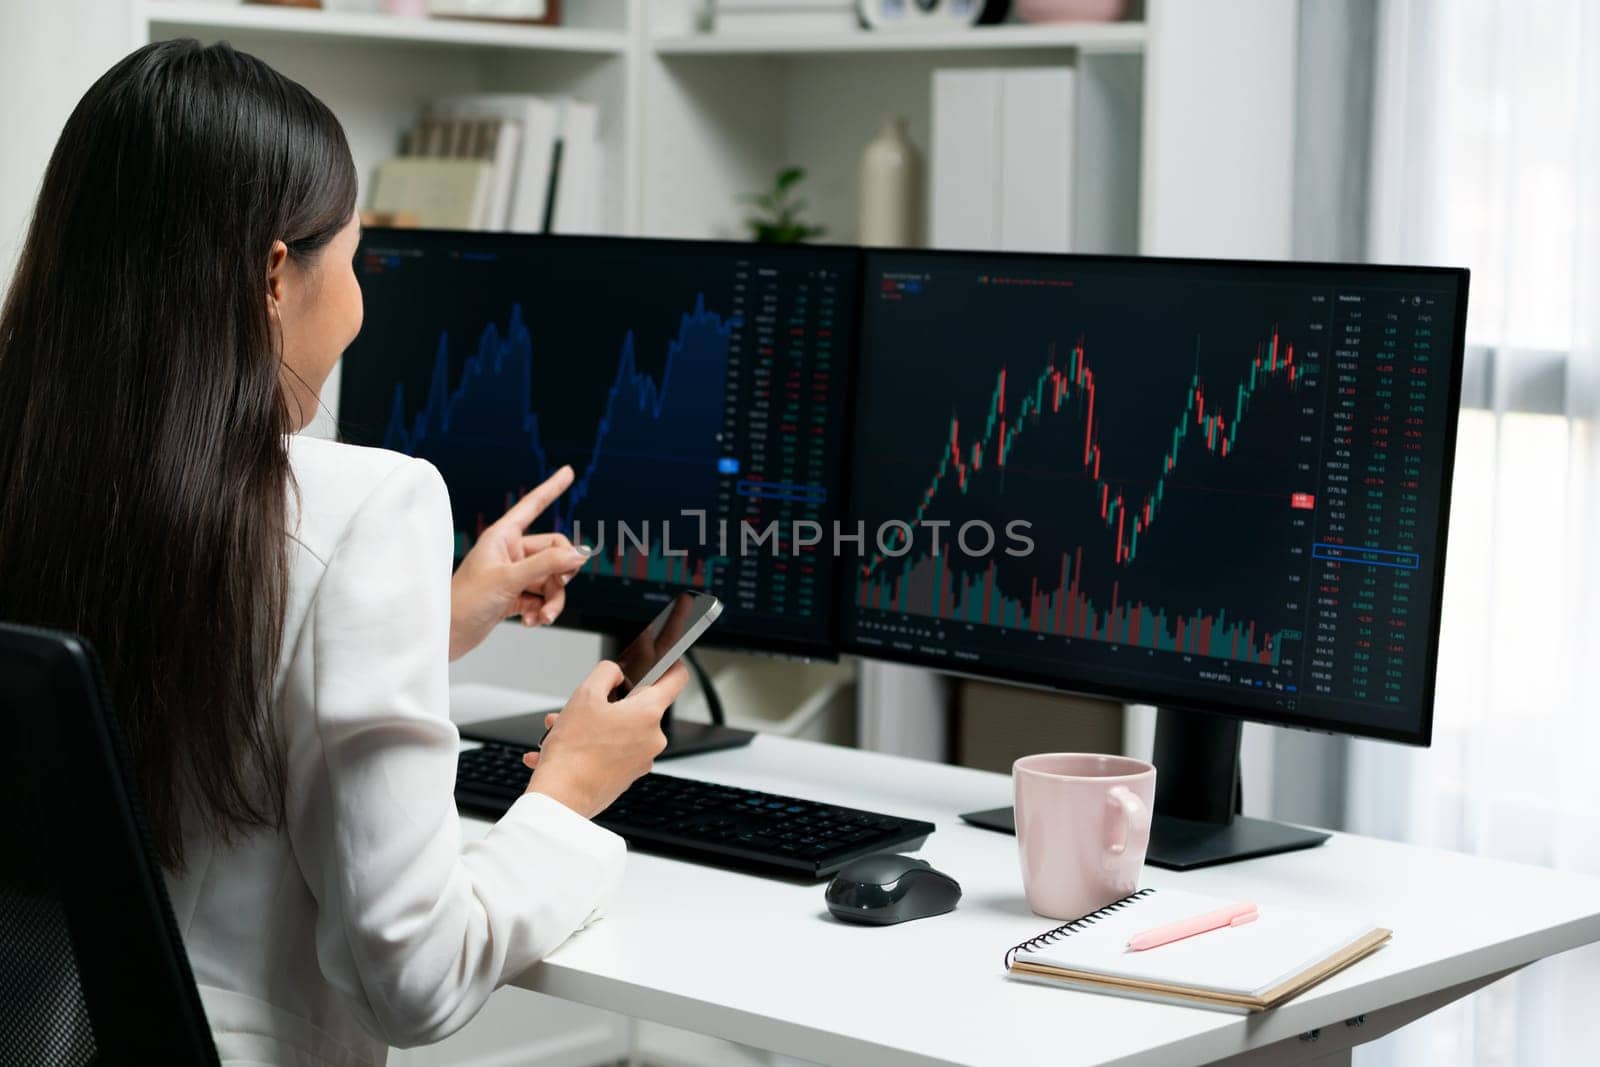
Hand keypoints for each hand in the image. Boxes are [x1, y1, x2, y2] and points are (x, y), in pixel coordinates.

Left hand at [449, 465, 590, 660]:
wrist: (446, 636)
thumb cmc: (464, 602)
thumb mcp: (509, 580)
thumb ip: (547, 564)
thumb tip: (579, 555)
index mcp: (502, 536)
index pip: (533, 505)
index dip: (552, 488)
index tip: (569, 472)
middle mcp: (510, 552)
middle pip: (554, 553)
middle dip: (560, 576)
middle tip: (559, 589)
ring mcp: (513, 575)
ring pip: (552, 580)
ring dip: (553, 600)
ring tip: (543, 618)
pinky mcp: (514, 596)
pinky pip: (542, 597)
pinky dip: (541, 610)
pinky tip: (531, 622)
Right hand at [522, 660, 689, 818]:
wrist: (561, 797)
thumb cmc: (573, 752)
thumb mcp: (584, 695)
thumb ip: (606, 672)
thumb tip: (615, 673)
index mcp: (649, 713)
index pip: (676, 679)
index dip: (671, 665)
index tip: (666, 662)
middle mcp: (652, 738)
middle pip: (638, 707)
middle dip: (609, 702)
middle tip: (583, 706)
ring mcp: (641, 760)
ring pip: (620, 730)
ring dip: (594, 725)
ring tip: (562, 728)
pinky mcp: (627, 777)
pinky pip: (612, 752)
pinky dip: (592, 746)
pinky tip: (563, 748)